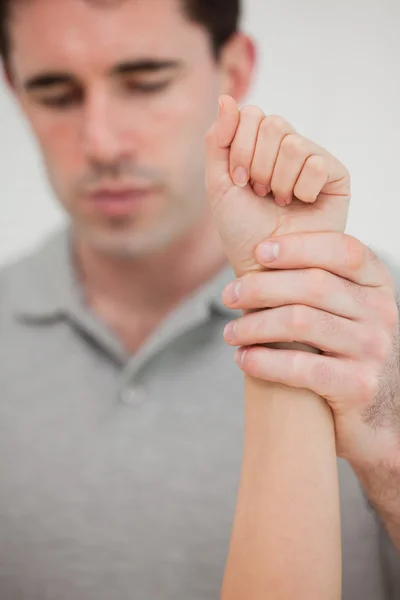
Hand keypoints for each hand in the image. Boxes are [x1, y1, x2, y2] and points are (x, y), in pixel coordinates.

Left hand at [205, 95, 350, 275]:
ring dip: (278, 181)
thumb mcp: (218, 184)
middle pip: (273, 123)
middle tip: (259, 193)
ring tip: (279, 202)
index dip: (240, 148)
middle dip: (257, 165)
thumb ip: (218, 141)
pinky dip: (303, 189)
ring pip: (293, 144)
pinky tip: (302, 204)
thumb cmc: (241, 229)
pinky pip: (317, 163)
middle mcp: (286, 148)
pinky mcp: (335, 176)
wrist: (264, 264)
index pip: (251, 114)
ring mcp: (312, 159)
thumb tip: (226, 98)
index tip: (239, 181)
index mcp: (259, 145)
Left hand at [222, 231, 399, 461]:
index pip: (342, 250)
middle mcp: (381, 312)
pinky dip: (263, 361)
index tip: (258, 252)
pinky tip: (243, 359)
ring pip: (299, 322)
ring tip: (230, 333)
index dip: (298, 246)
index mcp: (377, 285)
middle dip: (261, 287)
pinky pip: (300, 366)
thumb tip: (260, 257)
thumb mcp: (347, 311)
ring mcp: (373, 349)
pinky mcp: (358, 386)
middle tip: (229, 296)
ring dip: (254, 325)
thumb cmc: (346, 354)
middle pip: (313, 284)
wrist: (376, 416)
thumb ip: (319, 283)